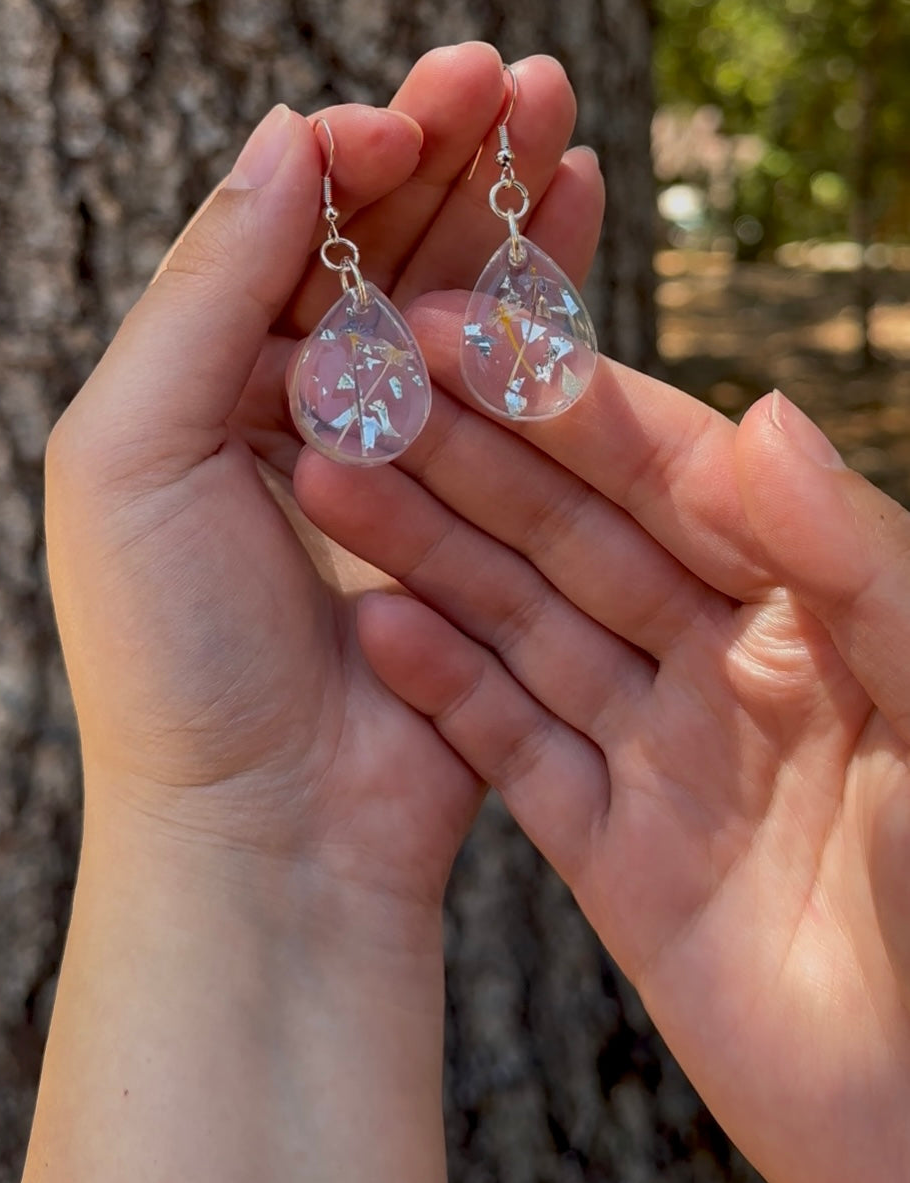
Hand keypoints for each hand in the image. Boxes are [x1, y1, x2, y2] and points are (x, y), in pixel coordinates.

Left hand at [25, 45, 603, 1182]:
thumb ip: (199, 289)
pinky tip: (583, 197)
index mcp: (199, 369)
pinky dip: (551, 278)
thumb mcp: (129, 452)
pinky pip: (523, 364)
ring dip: (504, 186)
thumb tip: (279, 136)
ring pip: (457, 279)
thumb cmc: (172, 654)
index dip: (342, 150)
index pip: (277, 219)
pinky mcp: (481, 492)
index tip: (402, 115)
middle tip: (508, 67)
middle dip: (442, 143)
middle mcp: (295, 387)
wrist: (268, 828)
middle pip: (376, 232)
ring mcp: (396, 437)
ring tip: (556, 102)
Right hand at [297, 285, 909, 1182]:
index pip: (669, 468)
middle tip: (357, 377)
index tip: (458, 325)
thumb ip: (855, 560)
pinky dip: (442, 691)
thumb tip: (762, 417)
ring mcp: (667, 755)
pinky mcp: (617, 857)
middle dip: (469, 452)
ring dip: (428, 550)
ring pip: (528, 626)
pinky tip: (368, 624)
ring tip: (327, 473)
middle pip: (577, 531)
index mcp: (814, 601)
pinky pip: (513, 752)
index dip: (561, 396)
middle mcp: (731, 660)